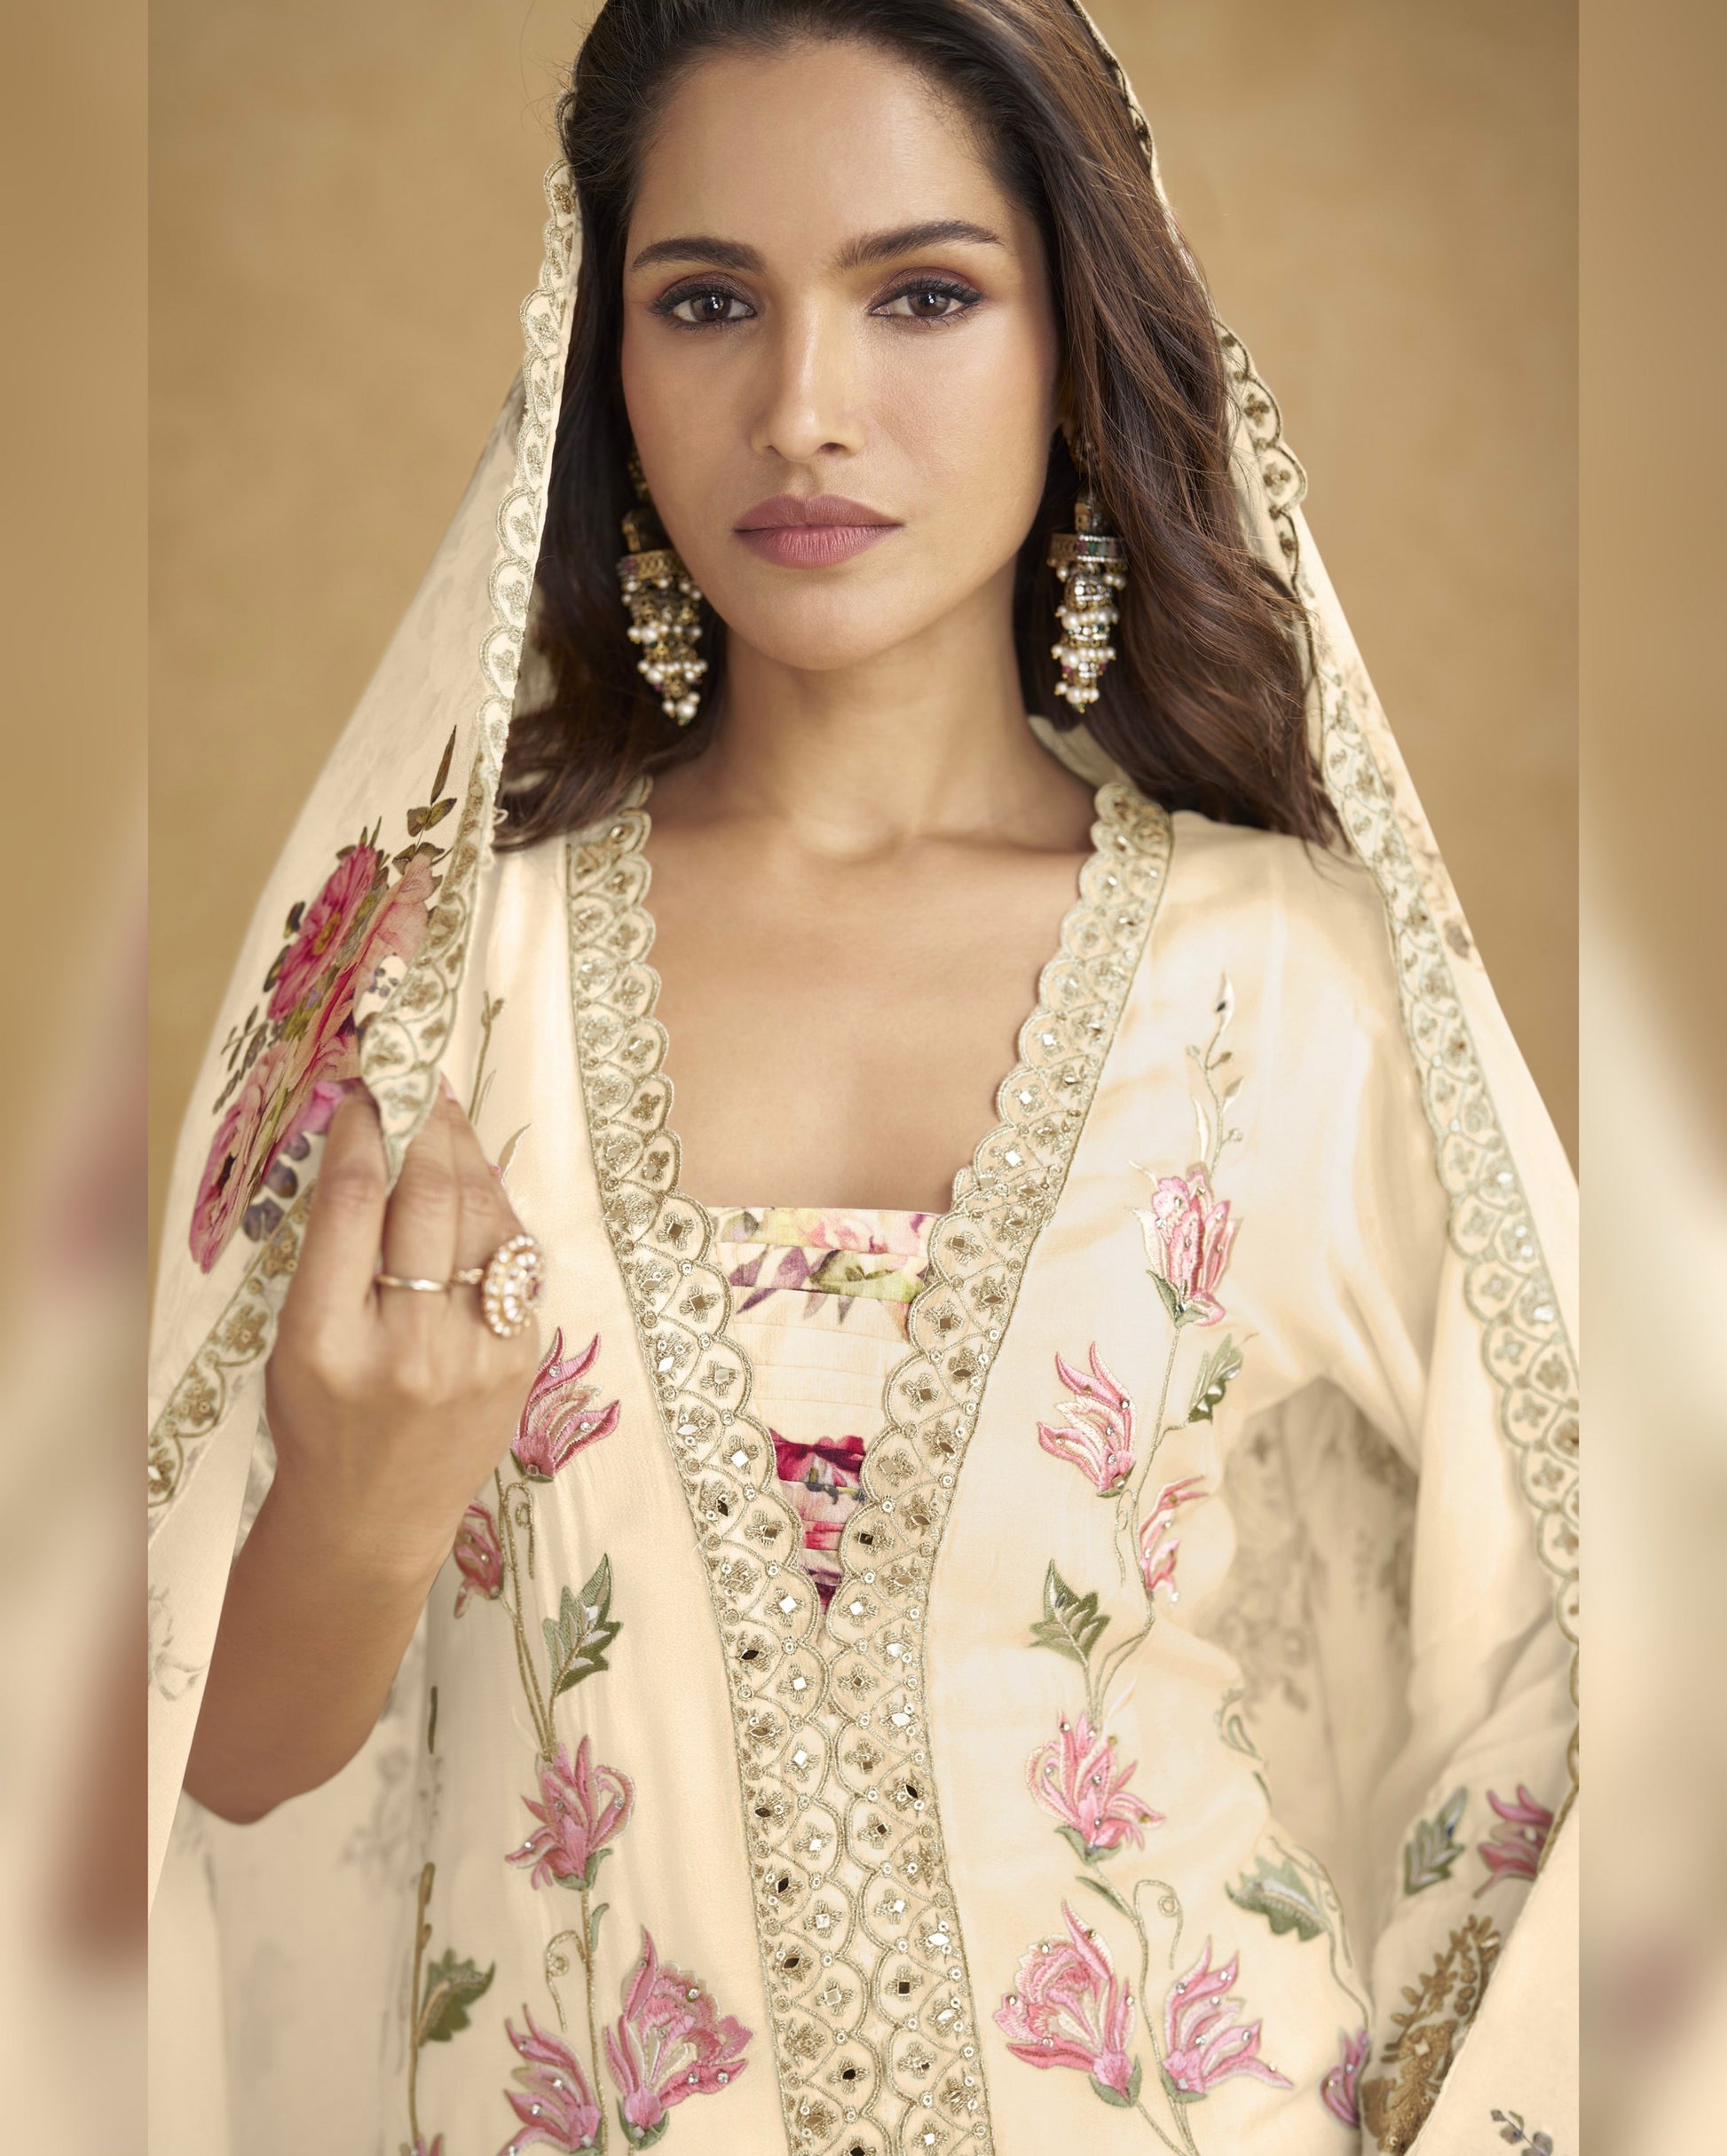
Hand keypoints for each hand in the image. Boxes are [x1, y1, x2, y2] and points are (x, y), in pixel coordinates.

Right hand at [264, 1082, 541, 1582]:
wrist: (374, 1520)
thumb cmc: (321, 1419)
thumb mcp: (294, 1337)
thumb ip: (333, 1249)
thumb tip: (367, 1139)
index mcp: (327, 1340)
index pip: (354, 1202)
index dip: (364, 1129)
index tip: (365, 1090)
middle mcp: (408, 1349)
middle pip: (429, 1199)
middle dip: (425, 1126)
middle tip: (416, 1086)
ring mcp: (475, 1358)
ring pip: (487, 1220)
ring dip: (469, 1157)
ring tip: (448, 1123)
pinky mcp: (522, 1363)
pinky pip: (516, 1262)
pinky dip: (497, 1214)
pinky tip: (477, 1189)